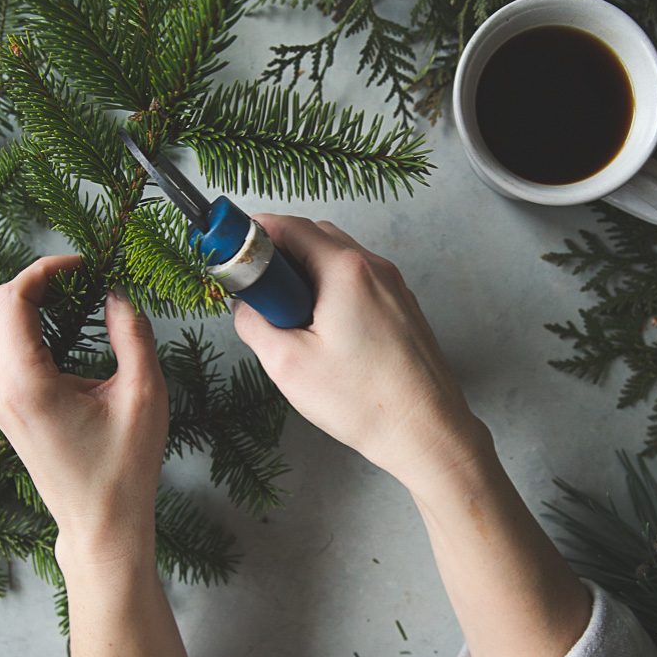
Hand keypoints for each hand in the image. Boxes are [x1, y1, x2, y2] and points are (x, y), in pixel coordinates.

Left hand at [0, 257, 167, 556]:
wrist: (101, 520)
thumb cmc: (125, 466)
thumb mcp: (144, 394)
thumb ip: (132, 336)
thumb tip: (118, 295)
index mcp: (28, 384)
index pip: (11, 301)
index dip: (43, 270)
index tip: (82, 264)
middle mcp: (1, 391)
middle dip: (29, 282)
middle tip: (76, 278)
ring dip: (14, 306)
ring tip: (60, 298)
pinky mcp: (5, 411)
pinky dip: (13, 330)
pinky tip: (51, 329)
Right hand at [232, 215, 490, 491]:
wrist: (426, 430)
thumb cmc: (362, 400)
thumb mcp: (287, 363)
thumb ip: (253, 323)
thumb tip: (244, 306)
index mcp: (347, 269)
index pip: (290, 225)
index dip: (253, 234)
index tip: (231, 255)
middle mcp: (377, 268)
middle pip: (316, 236)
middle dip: (279, 255)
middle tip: (257, 291)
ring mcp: (395, 287)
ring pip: (339, 260)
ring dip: (307, 275)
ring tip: (288, 318)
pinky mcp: (403, 308)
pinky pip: (360, 283)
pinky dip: (332, 292)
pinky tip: (320, 330)